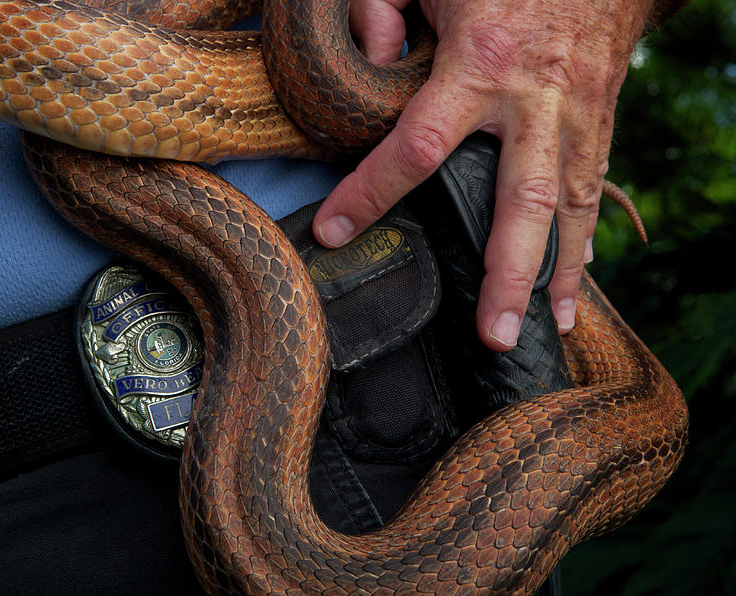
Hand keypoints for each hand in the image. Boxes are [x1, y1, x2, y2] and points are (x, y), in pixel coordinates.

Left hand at [313, 0, 653, 350]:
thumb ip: (384, 11)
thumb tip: (370, 62)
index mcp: (480, 61)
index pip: (417, 146)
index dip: (371, 193)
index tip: (334, 233)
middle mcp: (534, 99)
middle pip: (521, 203)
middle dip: (506, 274)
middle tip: (491, 336)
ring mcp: (576, 114)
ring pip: (569, 207)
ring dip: (558, 275)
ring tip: (544, 330)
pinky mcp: (602, 118)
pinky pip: (592, 192)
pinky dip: (584, 244)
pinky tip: (572, 289)